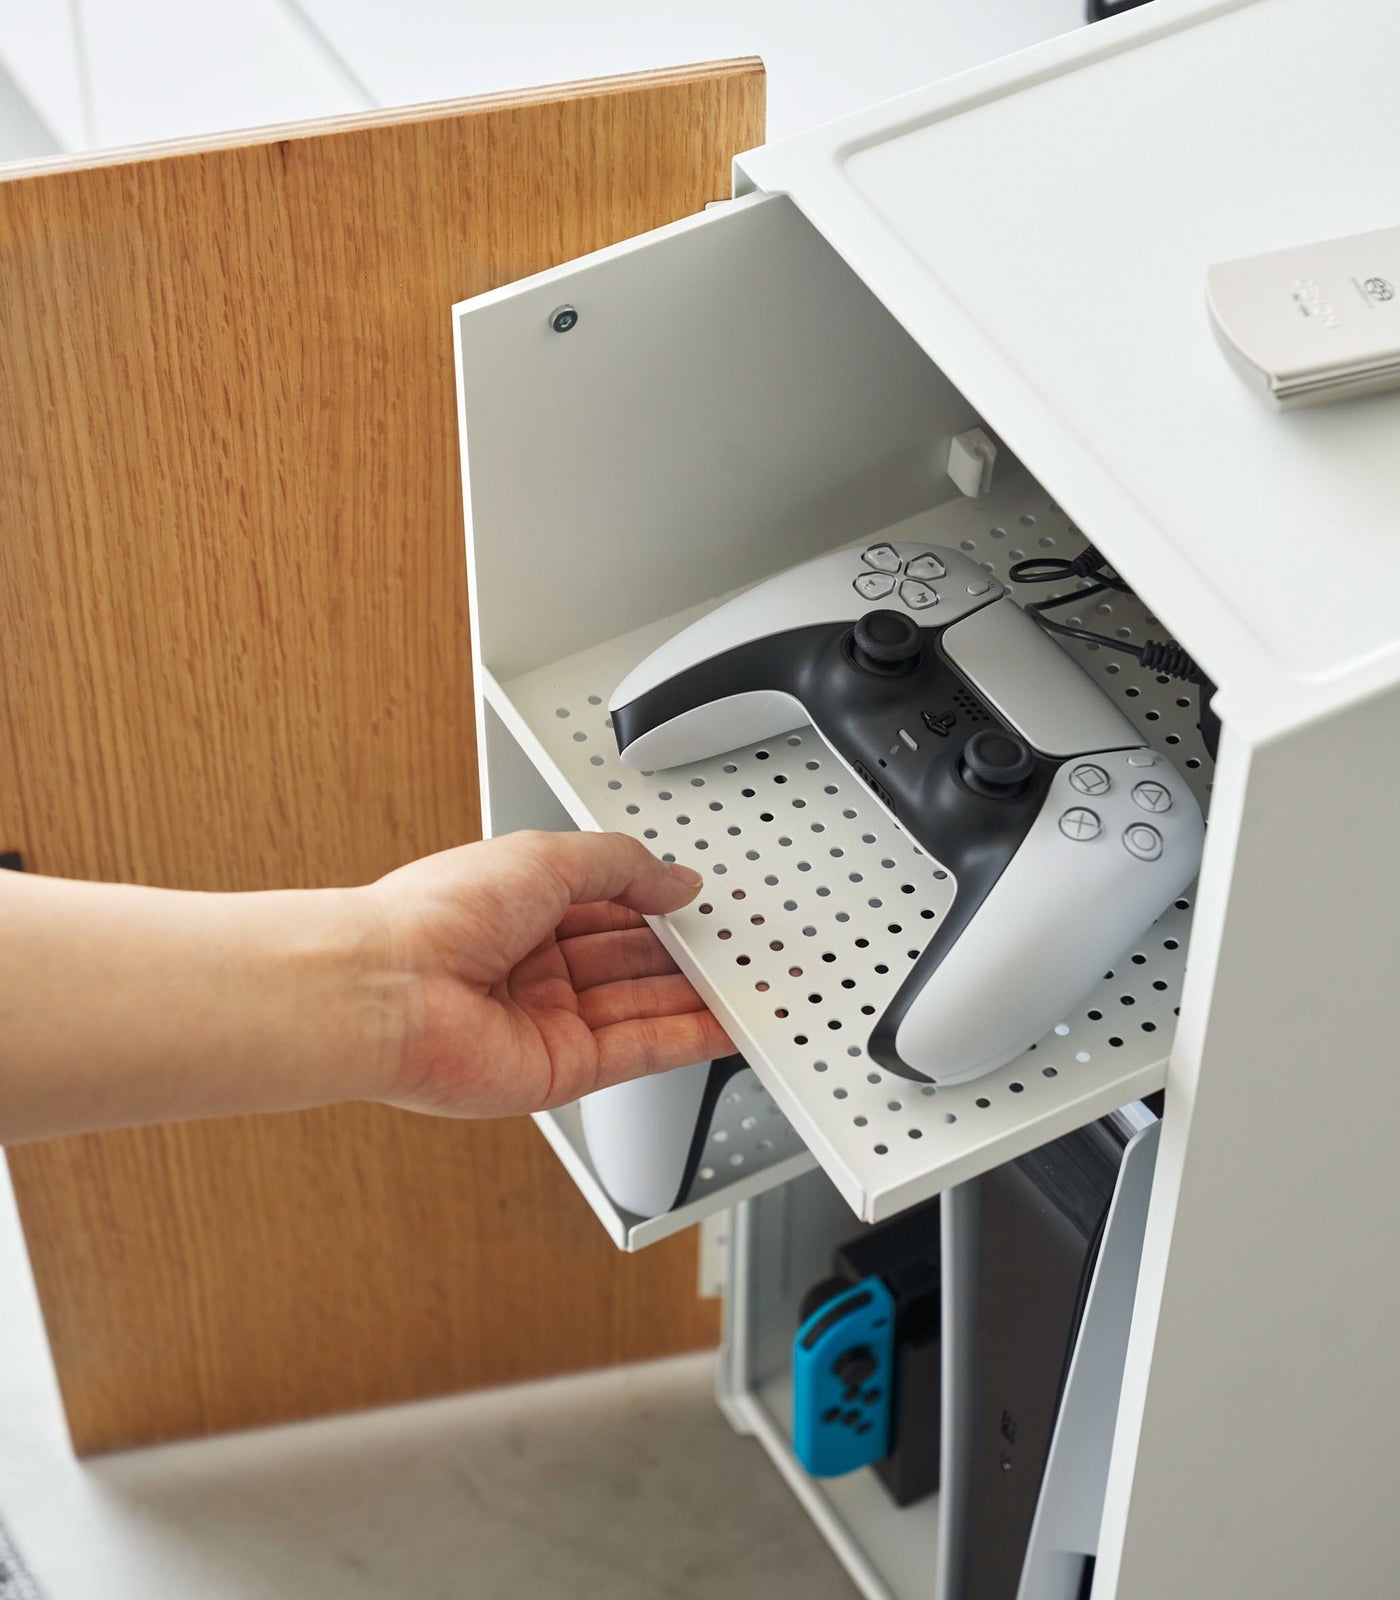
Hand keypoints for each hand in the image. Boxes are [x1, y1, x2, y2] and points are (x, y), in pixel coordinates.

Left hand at [367, 831, 734, 1117]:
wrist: (387, 989)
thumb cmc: (436, 915)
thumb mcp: (548, 857)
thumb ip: (623, 866)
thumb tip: (678, 879)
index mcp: (521, 908)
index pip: (611, 906)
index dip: (659, 904)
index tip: (706, 903)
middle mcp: (533, 967)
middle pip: (632, 959)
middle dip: (686, 953)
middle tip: (743, 945)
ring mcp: (547, 1021)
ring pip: (642, 1006)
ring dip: (698, 997)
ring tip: (753, 983)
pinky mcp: (560, 1071)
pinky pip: (639, 1052)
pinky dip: (687, 1039)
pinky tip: (727, 1024)